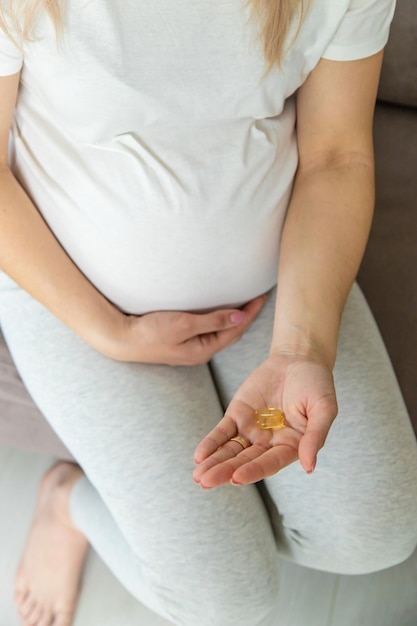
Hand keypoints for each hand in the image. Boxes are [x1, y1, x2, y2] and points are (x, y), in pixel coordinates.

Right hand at [106, 294, 266, 364]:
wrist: (122, 339)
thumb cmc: (150, 333)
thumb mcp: (184, 324)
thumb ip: (213, 320)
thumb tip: (241, 317)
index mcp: (204, 350)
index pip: (236, 330)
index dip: (251, 312)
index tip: (262, 296)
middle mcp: (200, 352)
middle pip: (232, 333)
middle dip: (247, 316)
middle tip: (259, 297)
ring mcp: (191, 349)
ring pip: (221, 332)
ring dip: (235, 318)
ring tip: (246, 304)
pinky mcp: (183, 343)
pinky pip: (210, 331)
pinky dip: (220, 321)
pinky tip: (222, 313)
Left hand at [193, 353, 337, 486]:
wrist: (299, 358)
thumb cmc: (317, 384)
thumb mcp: (324, 409)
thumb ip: (316, 437)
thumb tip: (309, 466)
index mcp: (291, 447)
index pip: (270, 463)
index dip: (253, 471)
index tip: (236, 478)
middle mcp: (269, 444)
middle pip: (245, 461)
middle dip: (225, 471)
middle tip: (206, 481)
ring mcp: (252, 430)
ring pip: (230, 451)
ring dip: (214, 463)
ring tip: (198, 476)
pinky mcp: (238, 415)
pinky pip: (222, 432)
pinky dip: (211, 443)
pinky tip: (199, 455)